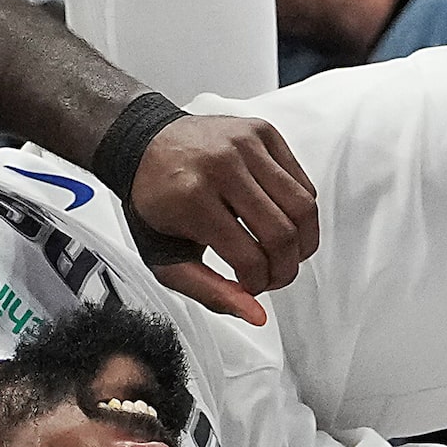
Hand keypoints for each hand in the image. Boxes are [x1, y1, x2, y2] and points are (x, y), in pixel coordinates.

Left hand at [130, 114, 320, 322]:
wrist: (143, 144)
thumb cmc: (154, 202)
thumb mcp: (166, 258)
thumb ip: (210, 291)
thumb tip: (257, 314)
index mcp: (192, 199)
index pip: (250, 258)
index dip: (259, 284)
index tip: (252, 286)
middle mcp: (222, 166)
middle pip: (283, 233)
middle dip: (286, 268)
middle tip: (276, 276)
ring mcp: (246, 144)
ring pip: (303, 206)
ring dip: (303, 242)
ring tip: (287, 253)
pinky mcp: (263, 132)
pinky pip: (302, 182)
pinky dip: (300, 212)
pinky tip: (281, 220)